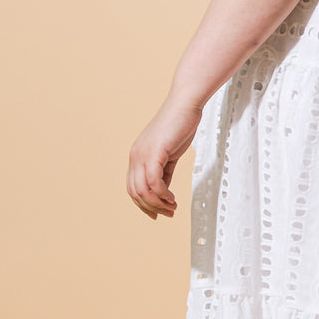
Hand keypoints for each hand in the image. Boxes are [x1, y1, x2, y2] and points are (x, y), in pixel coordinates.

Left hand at [127, 93, 201, 219]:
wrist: (185, 105)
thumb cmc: (180, 125)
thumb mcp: (169, 153)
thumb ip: (164, 170)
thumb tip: (163, 189)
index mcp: (136, 156)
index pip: (132, 188)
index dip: (143, 204)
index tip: (158, 213)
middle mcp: (135, 156)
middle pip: (135, 192)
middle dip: (151, 208)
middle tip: (168, 213)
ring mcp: (142, 154)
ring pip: (143, 190)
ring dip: (158, 203)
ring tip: (172, 207)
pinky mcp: (154, 153)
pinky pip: (154, 182)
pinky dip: (163, 194)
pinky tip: (172, 197)